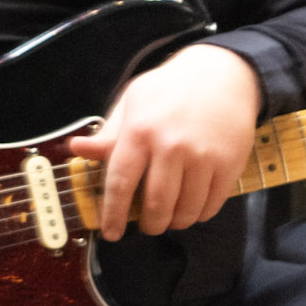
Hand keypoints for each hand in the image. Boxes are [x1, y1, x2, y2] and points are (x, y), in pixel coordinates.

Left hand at [69, 44, 261, 240]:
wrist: (222, 73)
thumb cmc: (170, 89)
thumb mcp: (133, 101)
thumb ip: (108, 133)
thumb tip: (77, 149)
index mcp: (140, 130)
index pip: (121, 182)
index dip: (113, 213)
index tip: (111, 233)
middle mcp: (170, 145)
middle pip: (156, 204)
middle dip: (149, 224)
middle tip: (147, 226)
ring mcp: (202, 156)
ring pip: (186, 210)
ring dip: (175, 222)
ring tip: (170, 219)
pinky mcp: (229, 163)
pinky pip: (211, 205)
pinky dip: (199, 214)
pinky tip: (193, 209)